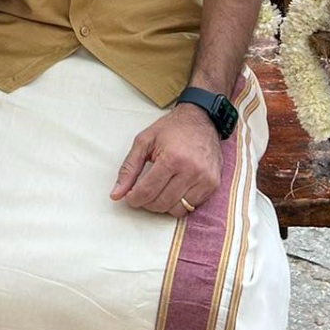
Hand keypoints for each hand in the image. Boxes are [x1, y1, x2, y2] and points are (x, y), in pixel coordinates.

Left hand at [110, 105, 228, 216]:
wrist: (202, 119)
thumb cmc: (171, 129)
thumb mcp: (144, 141)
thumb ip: (129, 168)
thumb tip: (116, 194)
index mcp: (172, 158)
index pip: (148, 191)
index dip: (134, 199)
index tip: (130, 197)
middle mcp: (191, 171)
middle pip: (161, 203)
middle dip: (146, 203)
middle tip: (142, 193)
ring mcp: (205, 179)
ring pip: (177, 210)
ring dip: (162, 205)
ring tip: (157, 191)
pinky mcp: (213, 184)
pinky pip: (192, 207)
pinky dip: (178, 203)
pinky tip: (173, 190)